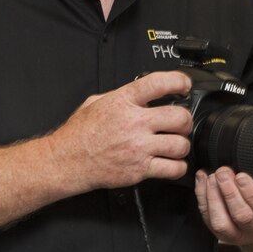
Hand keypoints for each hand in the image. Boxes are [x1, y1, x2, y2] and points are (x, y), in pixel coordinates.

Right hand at [46, 71, 192, 191]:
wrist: (67, 160)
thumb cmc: (79, 134)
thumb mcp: (95, 102)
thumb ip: (119, 95)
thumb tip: (137, 93)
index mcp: (123, 102)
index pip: (160, 84)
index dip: (179, 81)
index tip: (184, 85)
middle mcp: (134, 123)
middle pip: (180, 117)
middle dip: (185, 120)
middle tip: (180, 123)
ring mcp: (139, 147)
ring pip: (181, 145)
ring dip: (182, 145)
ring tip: (175, 144)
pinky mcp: (140, 169)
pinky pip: (173, 169)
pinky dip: (177, 167)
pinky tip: (171, 163)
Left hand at [194, 167, 252, 249]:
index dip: (252, 193)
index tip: (242, 176)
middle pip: (242, 216)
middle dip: (229, 192)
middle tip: (223, 172)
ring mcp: (238, 234)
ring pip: (221, 223)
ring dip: (214, 197)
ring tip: (212, 177)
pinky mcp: (220, 232)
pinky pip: (207, 218)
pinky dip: (202, 196)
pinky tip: (202, 179)